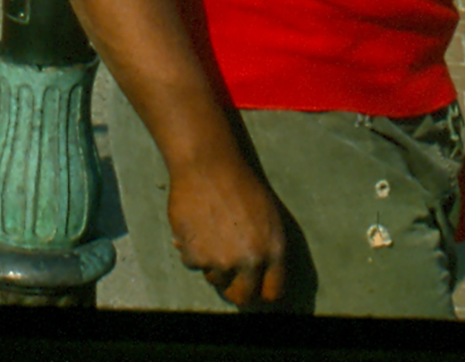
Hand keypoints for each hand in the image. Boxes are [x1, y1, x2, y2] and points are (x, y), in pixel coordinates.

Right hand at [167, 151, 286, 305]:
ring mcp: (222, 261)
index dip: (261, 292)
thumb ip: (266, 249)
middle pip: (242, 297)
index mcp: (274, 250)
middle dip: (234, 289)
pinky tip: (195, 226)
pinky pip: (192, 264)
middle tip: (227, 275)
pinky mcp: (196, 257)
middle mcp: (251, 261)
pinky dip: (190, 250)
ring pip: (215, 279)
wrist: (207, 165)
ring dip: (211, 264)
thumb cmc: (238, 184)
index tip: (253, 288)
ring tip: (209, 235)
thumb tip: (258, 274)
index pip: (273, 292)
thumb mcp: (268, 216)